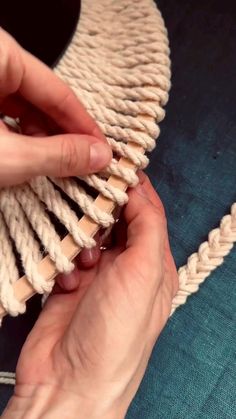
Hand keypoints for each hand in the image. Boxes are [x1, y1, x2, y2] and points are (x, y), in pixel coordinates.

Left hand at [0, 28, 110, 187]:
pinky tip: (29, 156)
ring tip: (56, 167)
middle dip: (62, 136)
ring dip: (41, 139)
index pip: (57, 92)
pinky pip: (5, 111)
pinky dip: (19, 135)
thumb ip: (57, 154)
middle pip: (41, 99)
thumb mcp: (8, 156)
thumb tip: (99, 156)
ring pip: (23, 106)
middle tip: (83, 166)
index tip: (103, 153)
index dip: (84, 127)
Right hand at [3, 174, 177, 418]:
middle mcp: (127, 268)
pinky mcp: (69, 284)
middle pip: (116, 220)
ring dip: (82, 236)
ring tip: (81, 252)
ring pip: (88, 234)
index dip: (135, 187)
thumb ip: (147, 225)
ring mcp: (97, 276)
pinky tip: (67, 279)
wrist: (70, 381)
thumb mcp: (145, 272)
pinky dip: (65, 259)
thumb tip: (138, 189)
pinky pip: (66, 254)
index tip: (117, 165)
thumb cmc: (116, 333)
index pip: (148, 212)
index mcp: (153, 264)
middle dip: (103, 210)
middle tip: (89, 195)